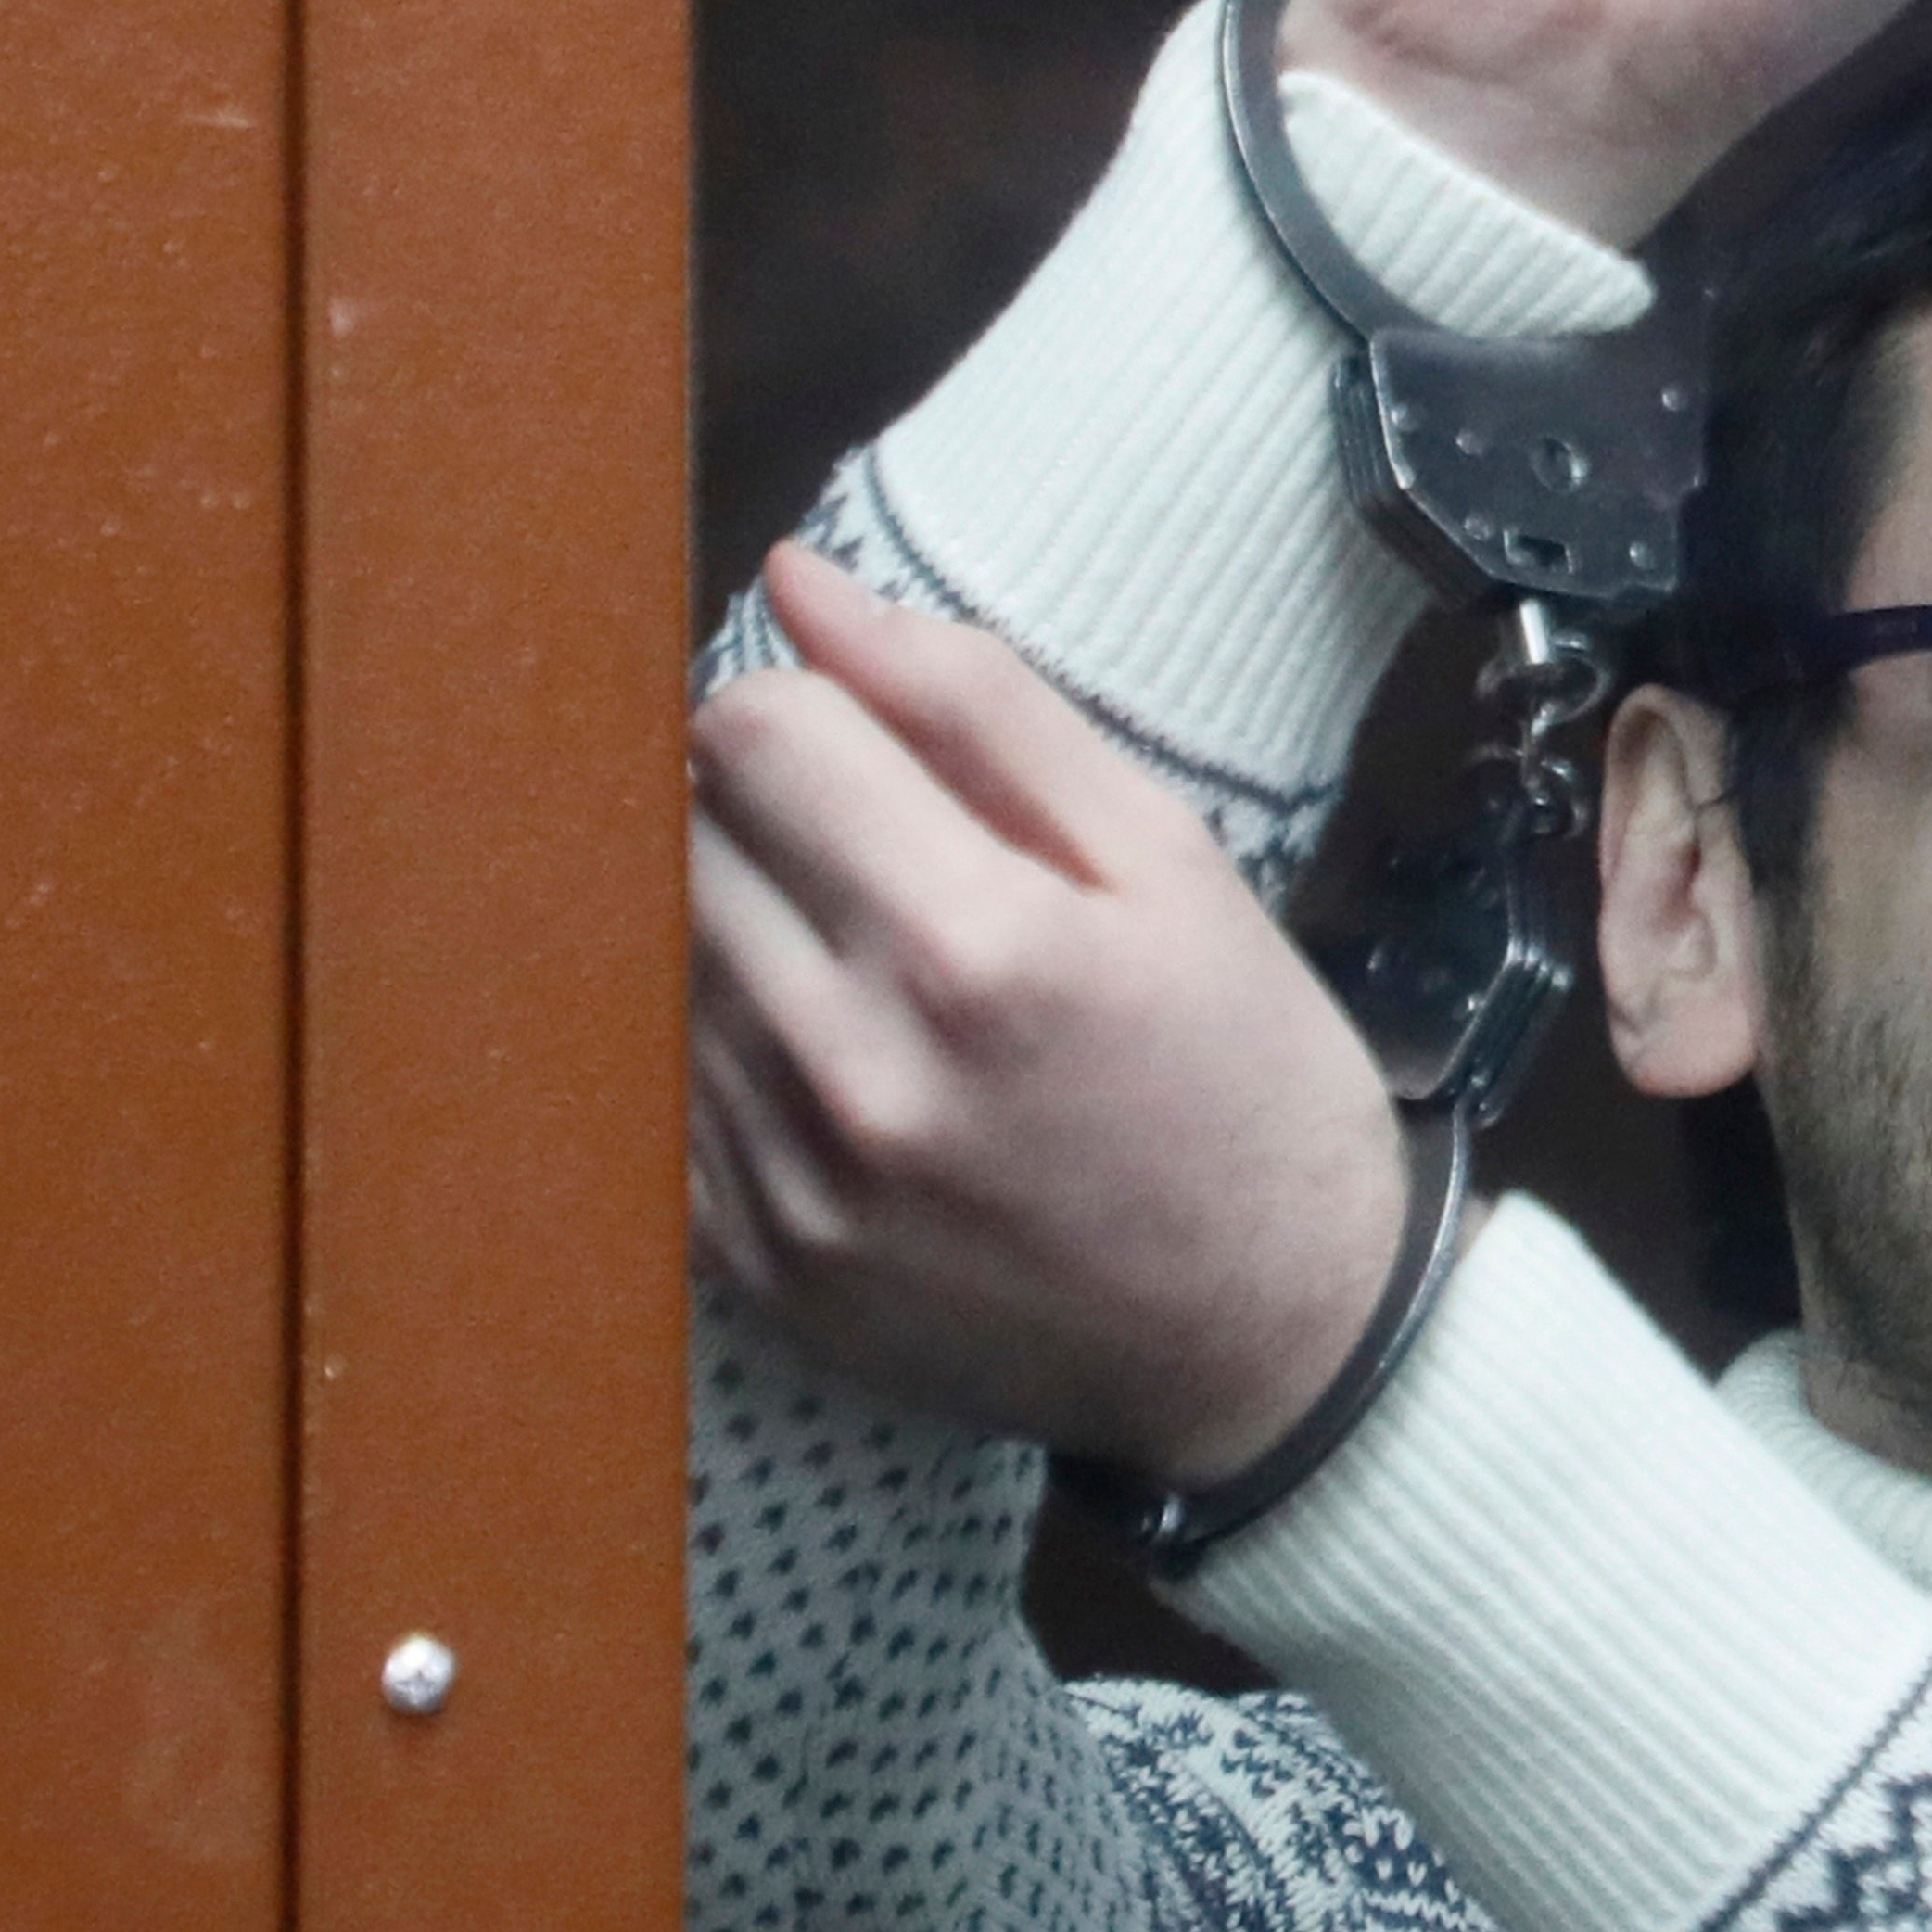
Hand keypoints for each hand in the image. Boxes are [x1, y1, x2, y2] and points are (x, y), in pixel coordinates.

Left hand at [687, 543, 1411, 1478]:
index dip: (810, 709)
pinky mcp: (750, 1270)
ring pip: (658, 964)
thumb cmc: (1244, 1077)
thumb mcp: (1168, 864)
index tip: (875, 751)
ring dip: (739, 933)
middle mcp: (853, 1068)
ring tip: (866, 967)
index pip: (758, 732)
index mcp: (975, 945)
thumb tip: (799, 584)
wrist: (1273, 1346)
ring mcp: (786, 1185)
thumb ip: (980, 709)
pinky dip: (727, 1055)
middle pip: (683, 838)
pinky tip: (844, 1072)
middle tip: (878, 859)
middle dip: (766, 815)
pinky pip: (659, 1098)